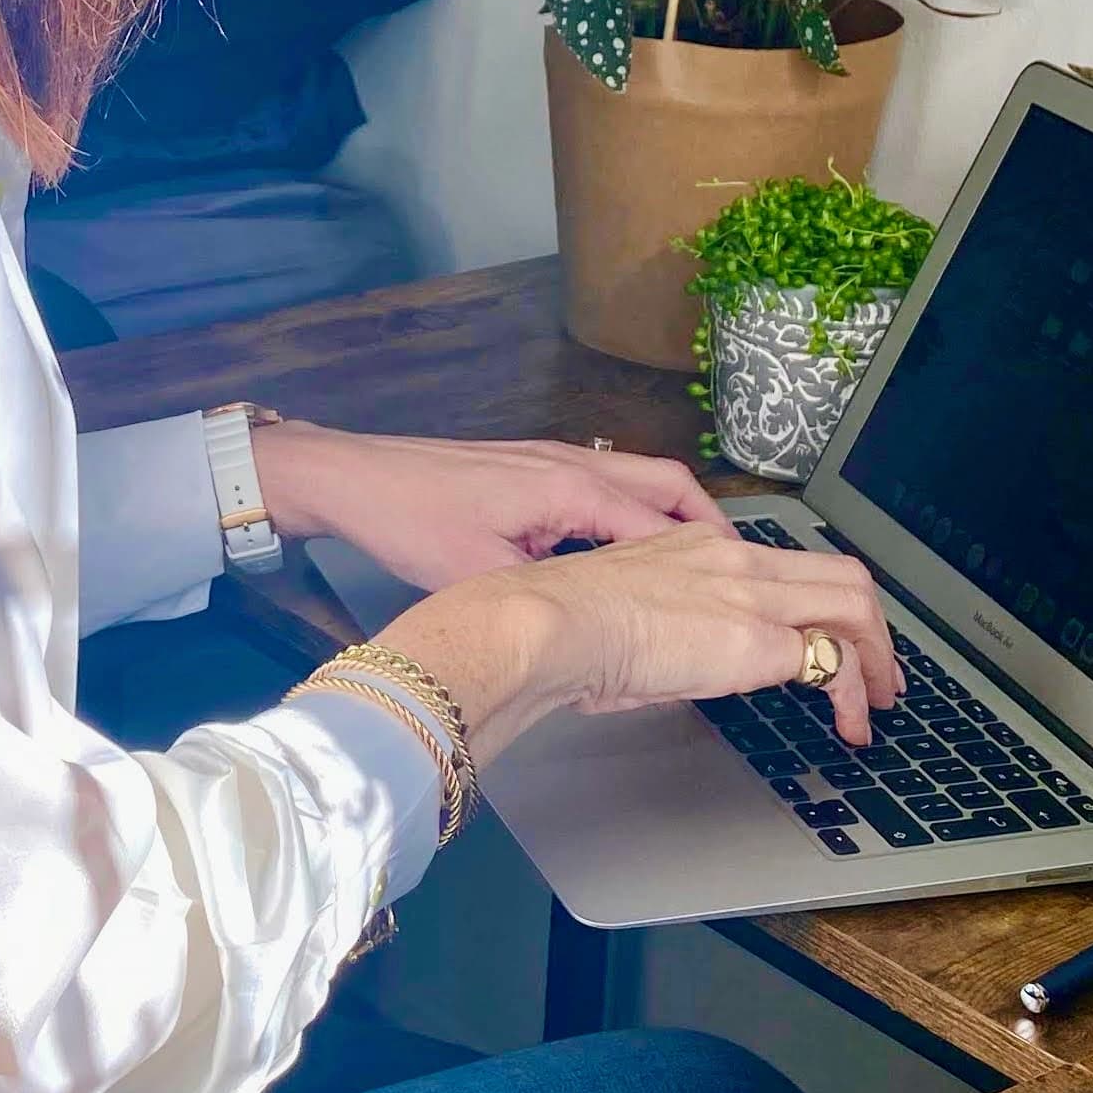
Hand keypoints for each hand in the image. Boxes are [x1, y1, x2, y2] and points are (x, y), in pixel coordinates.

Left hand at [250, 418, 721, 590]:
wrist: (355, 476)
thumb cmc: (411, 520)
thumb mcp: (480, 575)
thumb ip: (545, 600)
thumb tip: (597, 633)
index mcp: (570, 488)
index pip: (661, 527)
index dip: (702, 563)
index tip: (735, 593)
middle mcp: (572, 464)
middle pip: (667, 485)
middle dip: (708, 524)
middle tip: (736, 570)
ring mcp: (552, 459)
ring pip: (638, 479)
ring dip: (673, 514)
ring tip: (696, 563)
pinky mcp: (531, 465)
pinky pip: (606, 482)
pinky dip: (635, 510)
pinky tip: (626, 550)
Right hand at [385, 519, 904, 758]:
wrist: (547, 624)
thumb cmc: (560, 629)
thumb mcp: (625, 620)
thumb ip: (662, 633)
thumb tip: (671, 664)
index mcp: (701, 548)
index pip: (789, 563)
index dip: (826, 602)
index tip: (830, 639)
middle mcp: (736, 560)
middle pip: (841, 576)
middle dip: (873, 627)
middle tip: (879, 672)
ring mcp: (752, 596)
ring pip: (854, 606)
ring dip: (878, 658)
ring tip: (877, 702)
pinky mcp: (757, 640)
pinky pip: (833, 662)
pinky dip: (854, 694)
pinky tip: (848, 726)